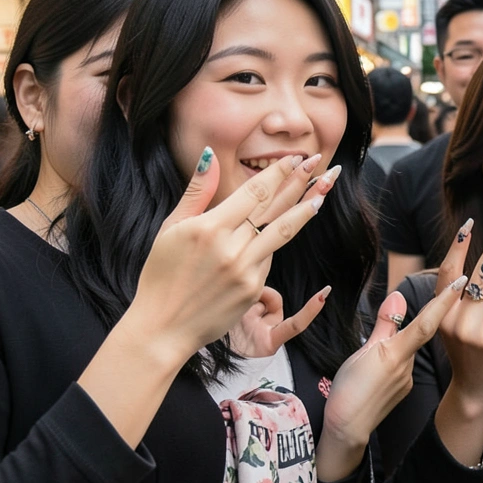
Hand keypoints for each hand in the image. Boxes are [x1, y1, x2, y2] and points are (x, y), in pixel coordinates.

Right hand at [126, 148, 331, 362]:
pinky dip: (272, 244)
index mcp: (209, 228)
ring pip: (281, 233)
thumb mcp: (171, 229)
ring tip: (322, 194)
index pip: (254, 192)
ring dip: (304, 211)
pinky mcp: (253, 290)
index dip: (278, 172)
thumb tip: (209, 155)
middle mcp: (231, 248)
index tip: (295, 158)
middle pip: (274, 208)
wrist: (162, 328)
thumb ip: (197, 192)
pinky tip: (276, 234)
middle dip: (299, 183)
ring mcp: (245, 270)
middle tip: (318, 164)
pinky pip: (268, 260)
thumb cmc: (161, 275)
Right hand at [318, 275, 464, 478]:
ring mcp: (406, 379)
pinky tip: (380, 365)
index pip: (427, 321)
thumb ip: (384, 326)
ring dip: (400, 342)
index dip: (444, 301)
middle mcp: (407, 365)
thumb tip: (398, 298)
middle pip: (419, 332)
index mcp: (397, 353)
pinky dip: (396, 357)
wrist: (347, 431)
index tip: (462, 281)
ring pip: (408, 349)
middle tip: (428, 297)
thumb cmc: (348, 391)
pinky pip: (402, 363)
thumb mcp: (362, 353)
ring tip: (378, 349)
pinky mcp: (402, 388)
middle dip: (424, 316)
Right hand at [435, 216, 482, 408]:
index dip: (458, 246)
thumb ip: (459, 300)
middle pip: (478, 270)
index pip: (447, 271)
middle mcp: (454, 318)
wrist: (475, 393)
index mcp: (441, 313)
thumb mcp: (455, 327)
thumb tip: (476, 265)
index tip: (469, 224)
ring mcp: (474, 330)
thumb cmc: (470, 356)